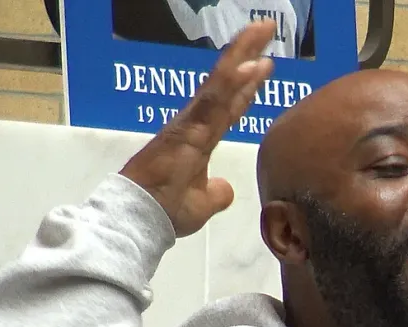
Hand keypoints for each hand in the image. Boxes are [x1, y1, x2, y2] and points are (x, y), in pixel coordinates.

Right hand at [120, 21, 275, 237]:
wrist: (142, 218)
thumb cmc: (166, 211)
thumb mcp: (202, 204)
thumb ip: (215, 194)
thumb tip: (225, 189)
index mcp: (200, 139)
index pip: (229, 106)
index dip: (246, 86)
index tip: (263, 64)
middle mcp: (196, 124)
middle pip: (227, 84)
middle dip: (246, 56)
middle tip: (265, 28)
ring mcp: (191, 122)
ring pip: (221, 82)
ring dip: (242, 55)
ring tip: (262, 29)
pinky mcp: (188, 126)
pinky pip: (213, 99)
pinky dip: (232, 80)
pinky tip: (250, 63)